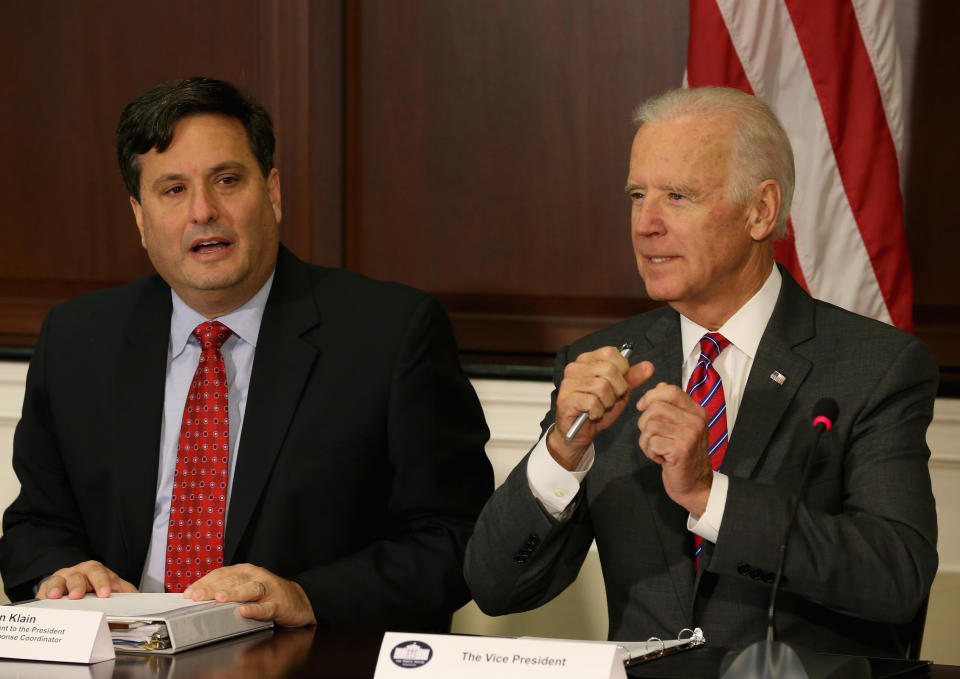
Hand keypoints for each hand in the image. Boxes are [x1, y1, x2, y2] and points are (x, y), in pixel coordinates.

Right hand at [37, 560, 137, 598]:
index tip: (105, 594)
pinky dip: (42, 596)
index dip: (102, 582)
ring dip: (57, 588)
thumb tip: (134, 606)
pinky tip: (42, 602)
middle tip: (78, 595)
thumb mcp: (118, 591)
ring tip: (55, 596)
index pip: (99, 573)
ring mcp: (61, 580)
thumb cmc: (101, 591)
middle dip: (78, 585)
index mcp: (95, 571)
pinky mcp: (47, 591)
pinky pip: (43, 592)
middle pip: (77, 576)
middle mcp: (77, 573)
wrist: (84, 592)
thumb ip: (126, 595)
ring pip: (58, 581)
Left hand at [184, 563, 316, 626]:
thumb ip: (227, 590)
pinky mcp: (279, 604)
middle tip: (196, 596)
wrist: (299, 600)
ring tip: (219, 598)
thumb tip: (199, 599)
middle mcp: (256, 576)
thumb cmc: (268, 594)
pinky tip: (244, 612)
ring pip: (249, 589)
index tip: (188, 593)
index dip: (204, 582)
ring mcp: (268, 589)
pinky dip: (255, 609)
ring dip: (233, 593)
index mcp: (245, 571)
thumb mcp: (246, 587)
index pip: (221, 574)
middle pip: (232, 580)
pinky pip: (266, 607)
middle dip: (212, 588)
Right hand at [548, 346, 653, 469]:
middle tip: (609, 400)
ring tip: (600, 407)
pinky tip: (592, 414)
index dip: (622, 370)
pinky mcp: (565, 399)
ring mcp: (568, 383)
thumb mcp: (620, 392)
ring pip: (602, 386)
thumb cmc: (598, 409)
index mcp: (586, 360)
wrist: (580, 432)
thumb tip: (649, 366)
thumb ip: (633, 378)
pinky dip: (598, 412)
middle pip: (609, 369)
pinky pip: (592, 402)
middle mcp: (574, 368)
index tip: (617, 384)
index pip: (610, 352)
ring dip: (607, 403)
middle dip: (617, 389)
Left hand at [636, 382, 712, 514]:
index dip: (651, 396)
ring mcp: (690, 435)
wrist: (696, 484)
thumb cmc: (684, 454)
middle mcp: (695, 420)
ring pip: (650, 425)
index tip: (642, 407)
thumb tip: (660, 384)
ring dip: (646, 440)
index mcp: (696, 411)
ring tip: (657, 448)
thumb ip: (672, 405)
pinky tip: (660, 458)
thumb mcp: (682, 426)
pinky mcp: (680, 450)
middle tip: (653, 437)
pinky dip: (649, 452)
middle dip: (644, 423)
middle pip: (655, 408)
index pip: (670, 390)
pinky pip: (651, 442)